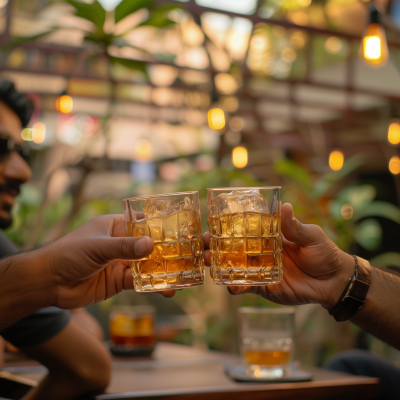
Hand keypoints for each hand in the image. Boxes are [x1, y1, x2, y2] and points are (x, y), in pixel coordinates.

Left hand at [34, 214, 174, 309]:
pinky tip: (168, 290)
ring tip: (185, 272)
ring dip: (165, 269)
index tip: (184, 229)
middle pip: (151, 245)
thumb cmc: (68, 253)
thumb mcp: (97, 247)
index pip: (145, 222)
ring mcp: (122, 262)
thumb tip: (151, 245)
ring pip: (149, 265)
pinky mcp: (119, 281)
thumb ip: (124, 247)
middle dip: (170, 250)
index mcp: (116, 226)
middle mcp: (122, 243)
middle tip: (192, 253)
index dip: (163, 226)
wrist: (48, 282)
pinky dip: (154, 286)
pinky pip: (141, 282)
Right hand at [202, 203, 354, 308]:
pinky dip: (236, 286)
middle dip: (216, 247)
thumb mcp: (312, 236)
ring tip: (209, 262)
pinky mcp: (263, 288)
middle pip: (233, 249)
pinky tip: (231, 285)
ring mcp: (260, 271)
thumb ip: (295, 226)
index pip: (243, 230)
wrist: (334, 283)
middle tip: (204, 245)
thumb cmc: (324, 254)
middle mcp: (260, 253)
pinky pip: (246, 287)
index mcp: (268, 237)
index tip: (212, 224)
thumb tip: (284, 206)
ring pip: (234, 268)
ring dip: (219, 265)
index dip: (227, 228)